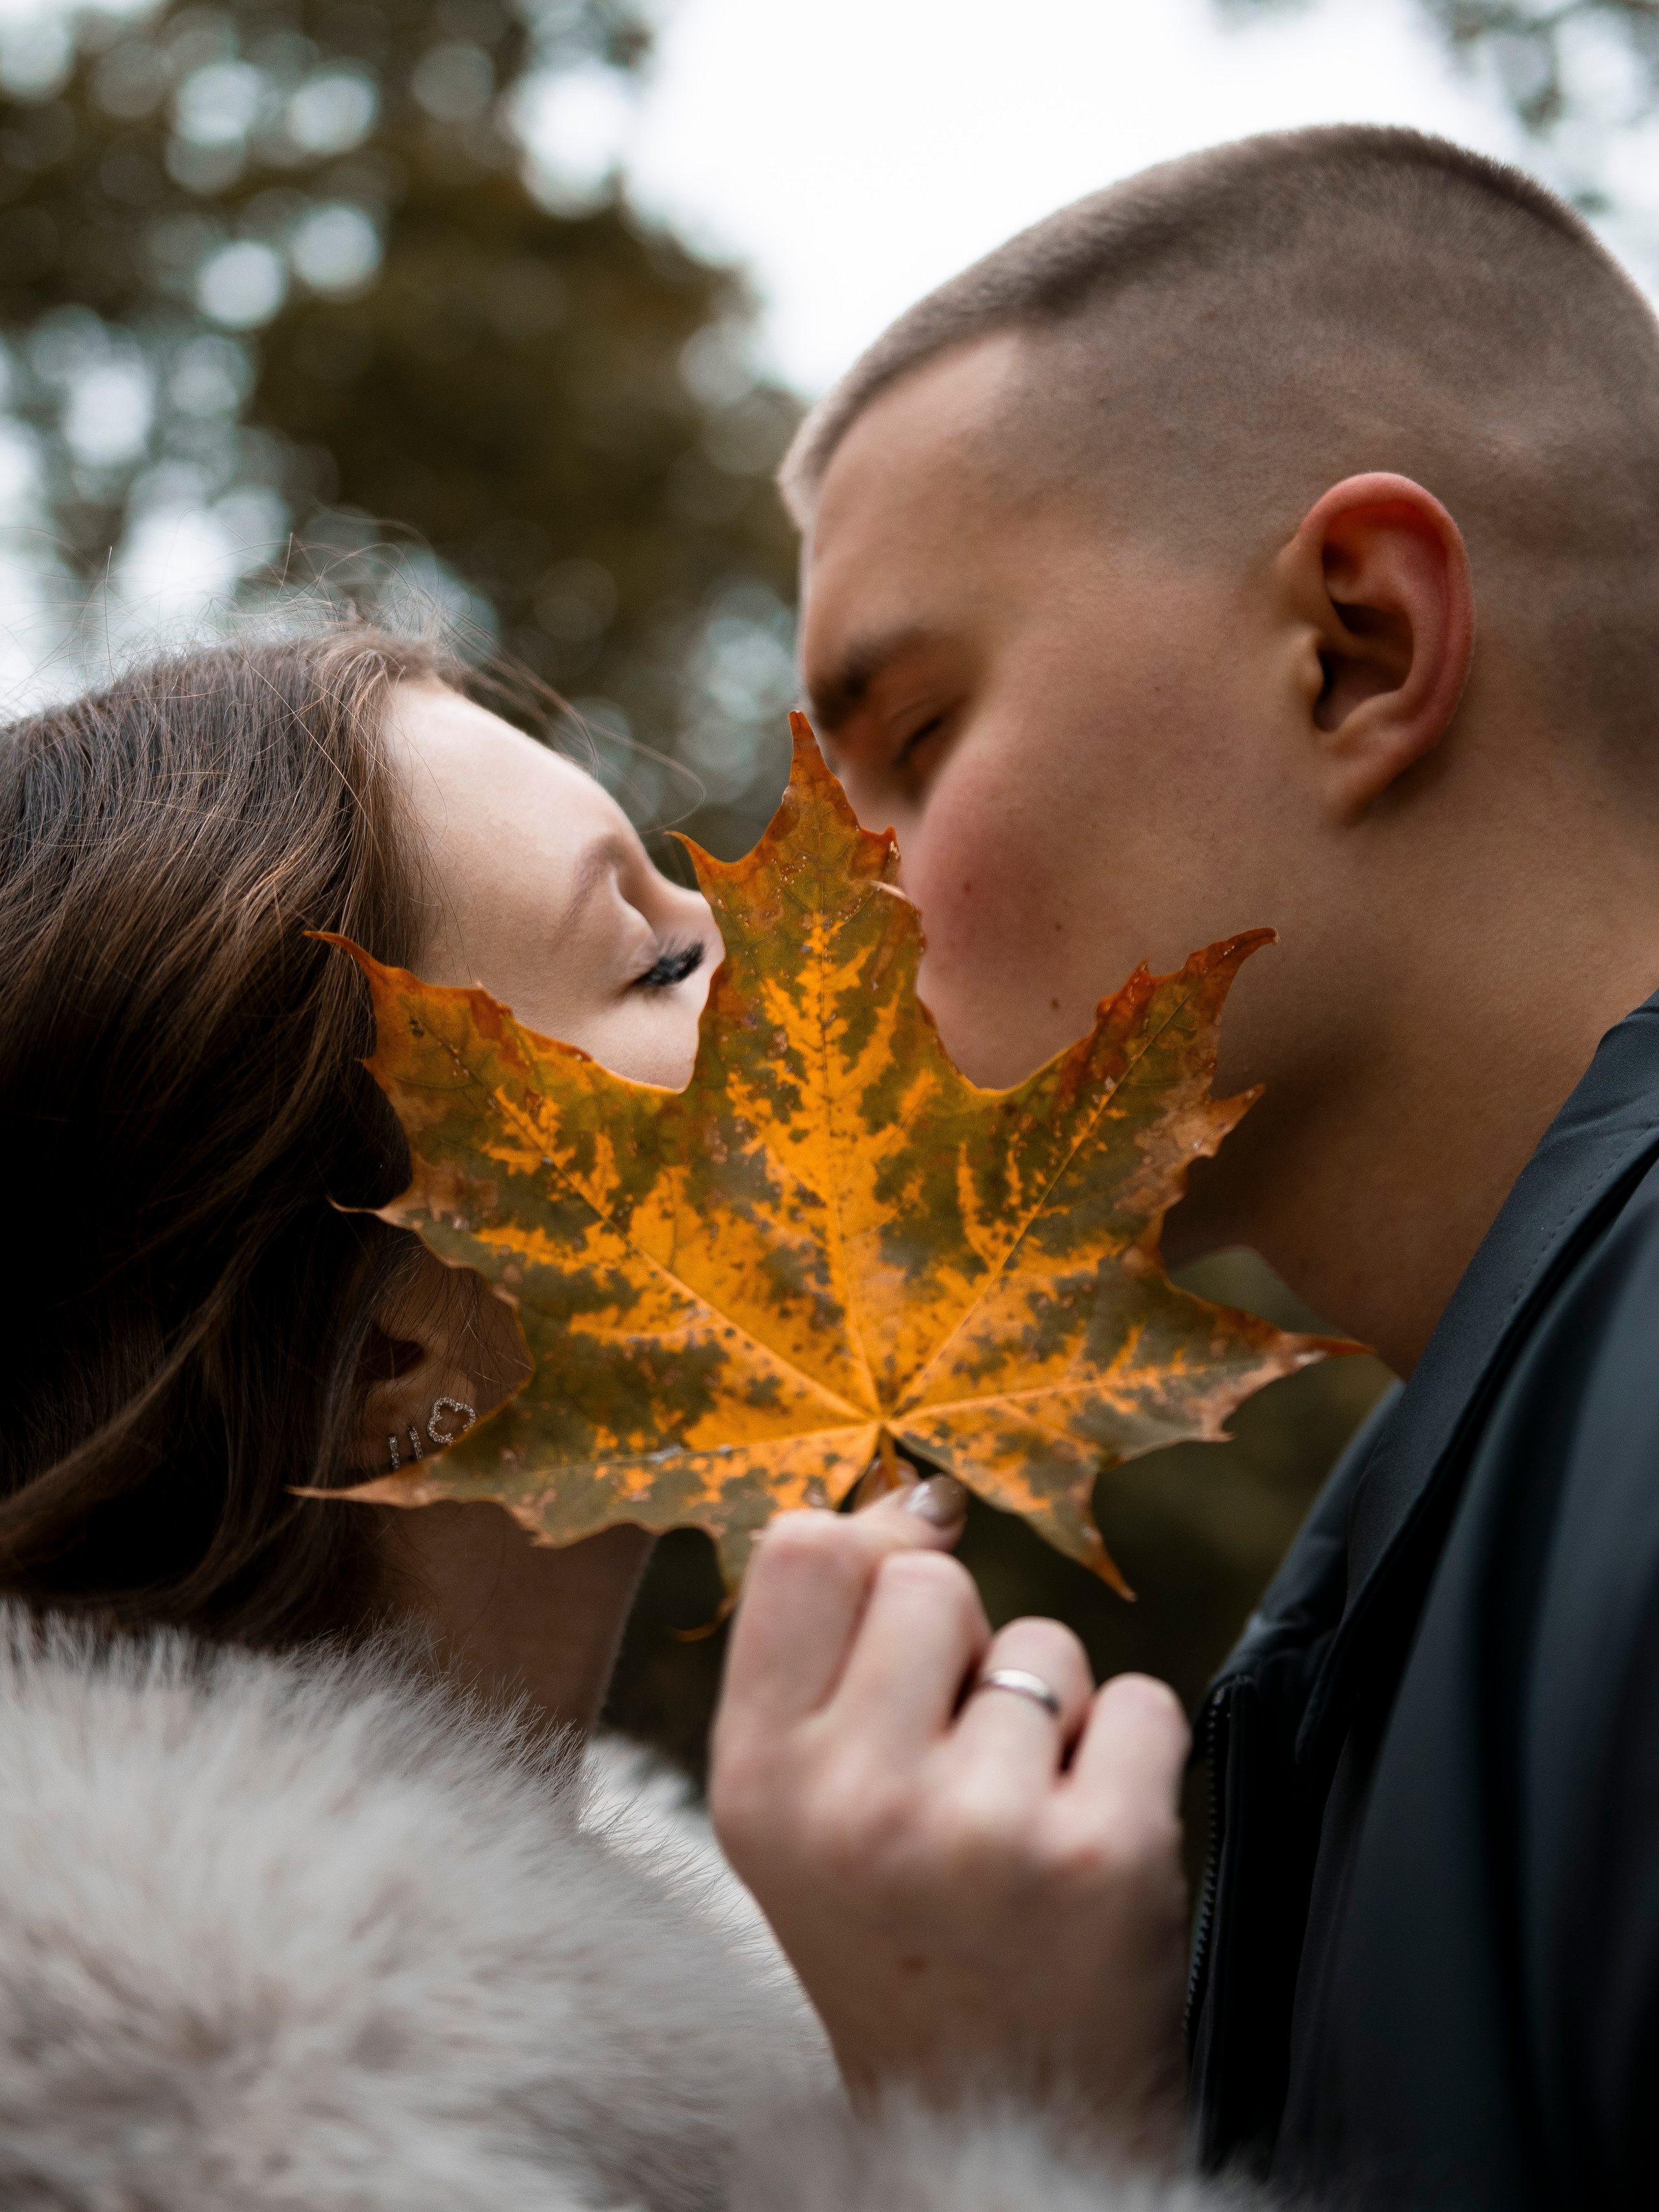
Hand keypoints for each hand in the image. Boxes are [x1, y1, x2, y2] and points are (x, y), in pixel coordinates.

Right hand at [709, 1477, 1191, 2152]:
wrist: (991, 2123)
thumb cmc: (898, 1934)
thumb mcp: (804, 1806)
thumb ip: (828, 1652)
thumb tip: (919, 1500)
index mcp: (756, 1782)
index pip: (801, 1552)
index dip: (873, 1544)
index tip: (908, 1588)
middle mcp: (852, 1804)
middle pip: (933, 1584)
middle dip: (968, 1647)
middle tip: (962, 1760)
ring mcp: (979, 1832)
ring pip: (1048, 1645)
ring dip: (1056, 1712)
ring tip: (1022, 1819)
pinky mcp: (1102, 1860)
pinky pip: (1145, 1703)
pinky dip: (1135, 1757)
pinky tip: (1091, 1845)